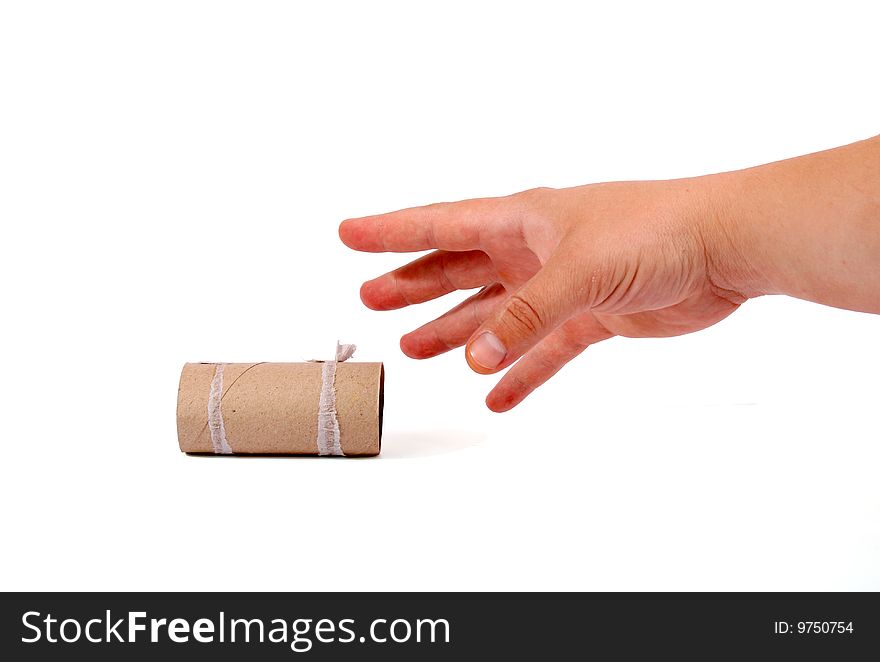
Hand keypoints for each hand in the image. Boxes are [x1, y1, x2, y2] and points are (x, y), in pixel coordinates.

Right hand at [339, 177, 745, 410]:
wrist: (722, 247)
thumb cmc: (654, 231)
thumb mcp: (576, 270)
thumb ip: (524, 316)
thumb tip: (477, 359)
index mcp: (522, 220)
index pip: (441, 225)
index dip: (391, 232)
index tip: (349, 234)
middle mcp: (534, 249)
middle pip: (458, 269)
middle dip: (413, 285)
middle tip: (371, 299)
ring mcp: (560, 284)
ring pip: (494, 312)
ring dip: (455, 330)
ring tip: (414, 348)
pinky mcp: (590, 317)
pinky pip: (542, 350)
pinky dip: (519, 372)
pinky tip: (496, 395)